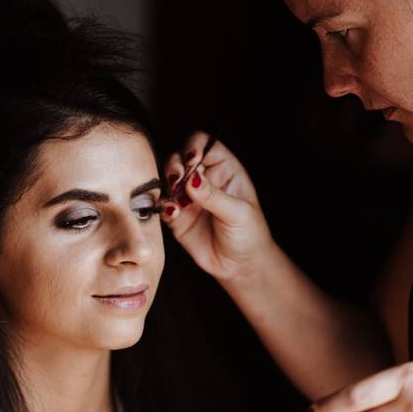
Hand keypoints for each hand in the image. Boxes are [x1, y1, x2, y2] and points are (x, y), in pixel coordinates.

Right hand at [161, 132, 273, 282]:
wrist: (241, 265)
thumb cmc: (249, 234)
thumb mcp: (238, 213)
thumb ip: (214, 196)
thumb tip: (192, 179)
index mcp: (224, 169)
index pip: (205, 145)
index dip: (194, 147)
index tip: (192, 160)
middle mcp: (204, 179)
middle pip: (180, 158)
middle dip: (175, 165)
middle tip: (177, 180)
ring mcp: (188, 197)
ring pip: (167, 179)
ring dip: (166, 185)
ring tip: (176, 199)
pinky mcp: (177, 216)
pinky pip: (163, 204)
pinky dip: (163, 206)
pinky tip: (173, 213)